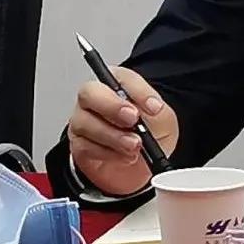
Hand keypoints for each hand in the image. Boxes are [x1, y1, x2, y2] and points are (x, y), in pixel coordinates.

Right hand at [67, 66, 178, 196]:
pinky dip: (108, 153)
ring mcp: (83, 121)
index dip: (138, 90)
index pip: (121, 76)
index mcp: (118, 84)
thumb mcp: (164, 120)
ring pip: (85, 122)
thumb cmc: (150, 134)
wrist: (142, 166)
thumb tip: (153, 106)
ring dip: (114, 136)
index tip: (153, 107)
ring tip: (134, 145)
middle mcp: (96, 99)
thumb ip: (159, 110)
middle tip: (134, 120)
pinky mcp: (79, 145)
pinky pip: (85, 146)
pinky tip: (124, 156)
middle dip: (112, 107)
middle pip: (90, 92)